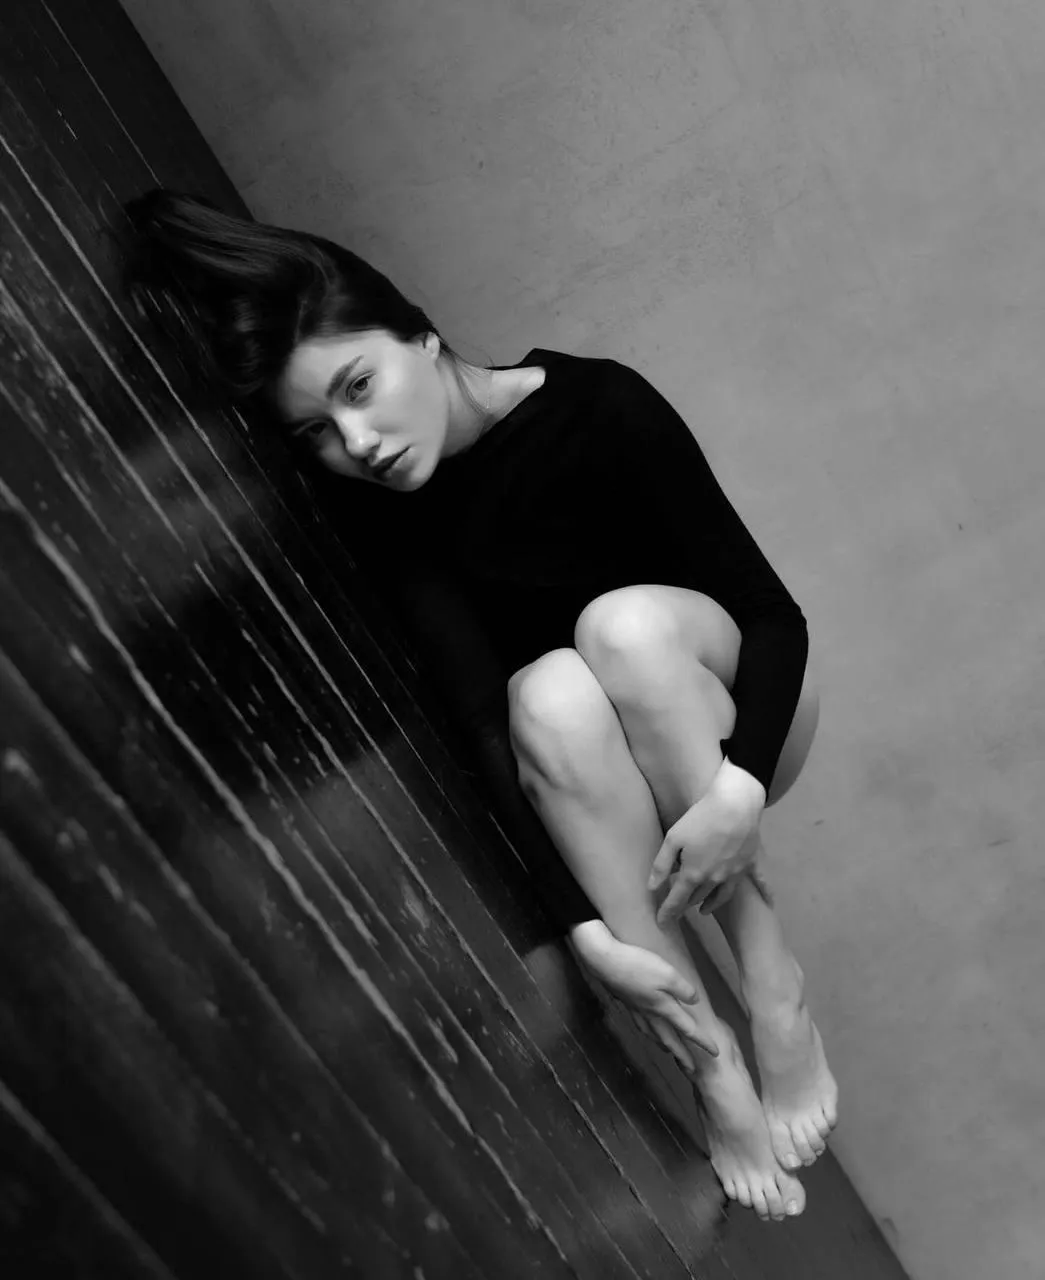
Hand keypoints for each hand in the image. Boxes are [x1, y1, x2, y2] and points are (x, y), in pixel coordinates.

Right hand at [569, 921, 717, 1067]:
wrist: (604, 961)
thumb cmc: (638, 966)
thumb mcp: (668, 974)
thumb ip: (683, 989)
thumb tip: (695, 1002)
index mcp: (663, 1007)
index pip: (687, 1029)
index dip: (703, 1041)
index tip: (716, 1054)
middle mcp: (650, 1013)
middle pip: (668, 1038)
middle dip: (681, 1054)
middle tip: (691, 1070)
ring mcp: (636, 1009)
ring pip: (653, 1034)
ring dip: (663, 1045)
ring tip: (669, 1052)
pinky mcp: (626, 1002)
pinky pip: (642, 1025)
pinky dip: (648, 1032)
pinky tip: (646, 1027)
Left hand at [647, 760, 765, 927]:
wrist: (735, 804)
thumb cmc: (700, 818)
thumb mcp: (673, 838)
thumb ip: (661, 865)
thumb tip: (652, 888)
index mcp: (694, 874)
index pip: (677, 900)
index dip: (667, 913)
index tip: (661, 923)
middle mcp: (715, 880)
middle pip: (698, 897)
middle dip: (686, 904)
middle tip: (678, 908)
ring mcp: (736, 873)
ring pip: (722, 896)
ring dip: (711, 904)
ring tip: (703, 909)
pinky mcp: (751, 863)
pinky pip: (759, 883)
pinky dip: (764, 895)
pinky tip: (769, 904)